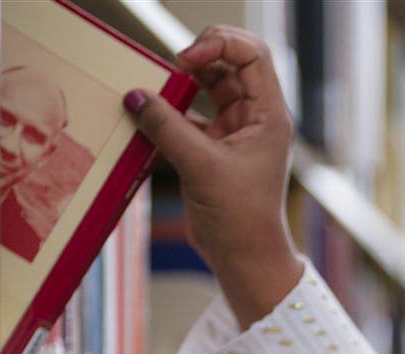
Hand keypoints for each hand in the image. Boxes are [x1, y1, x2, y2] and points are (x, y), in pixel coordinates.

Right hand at [124, 25, 303, 327]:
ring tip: (158, 89)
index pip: (251, 55)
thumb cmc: (241, 218)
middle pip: (231, 62)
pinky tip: (151, 116)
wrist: (244, 258)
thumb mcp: (201, 167)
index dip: (219, 44)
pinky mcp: (215, 147)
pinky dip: (171, 111)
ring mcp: (236, 130)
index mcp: (269, 114)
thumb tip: (135, 96)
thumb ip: (166, 127)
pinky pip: (191, 114)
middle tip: (173, 65)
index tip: (187, 59)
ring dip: (183, 82)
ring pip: (210, 86)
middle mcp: (256, 117)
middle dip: (201, 56)